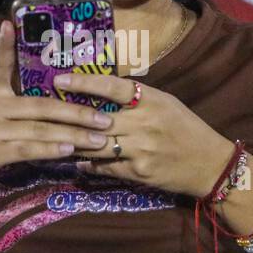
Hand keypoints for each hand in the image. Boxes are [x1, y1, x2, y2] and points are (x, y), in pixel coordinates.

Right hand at [0, 20, 116, 201]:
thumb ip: (10, 101)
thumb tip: (38, 91)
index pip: (0, 64)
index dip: (5, 44)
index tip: (11, 23)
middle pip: (41, 105)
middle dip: (77, 111)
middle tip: (106, 117)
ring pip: (39, 129)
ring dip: (73, 135)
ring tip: (99, 139)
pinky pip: (26, 149)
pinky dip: (50, 150)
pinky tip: (70, 150)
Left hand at [54, 70, 234, 198]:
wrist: (209, 164)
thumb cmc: (186, 128)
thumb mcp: (165, 103)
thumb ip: (136, 97)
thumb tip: (101, 90)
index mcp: (152, 101)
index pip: (112, 87)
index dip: (84, 83)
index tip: (59, 80)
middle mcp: (144, 124)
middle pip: (97, 119)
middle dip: (68, 116)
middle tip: (42, 110)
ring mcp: (140, 150)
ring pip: (96, 145)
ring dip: (72, 142)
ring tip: (50, 136)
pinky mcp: (138, 173)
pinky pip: (105, 167)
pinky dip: (89, 163)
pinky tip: (75, 159)